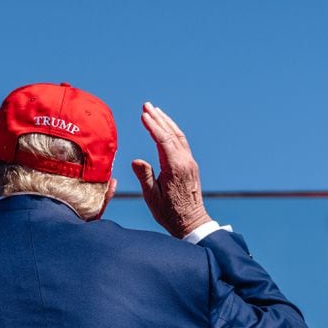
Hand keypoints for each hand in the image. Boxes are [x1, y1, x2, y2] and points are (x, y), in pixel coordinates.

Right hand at [131, 102, 211, 237]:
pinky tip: (166, 128)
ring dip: (167, 122)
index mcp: (175, 168)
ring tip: (155, 110)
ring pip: (179, 136)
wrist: (192, 223)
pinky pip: (182, 143)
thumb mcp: (152, 197)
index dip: (152, 126)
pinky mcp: (191, 165)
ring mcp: (190, 163)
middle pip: (171, 133)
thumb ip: (145, 176)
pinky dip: (172, 131)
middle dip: (158, 118)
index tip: (143, 114)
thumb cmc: (169, 213)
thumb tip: (136, 160)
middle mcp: (185, 162)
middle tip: (147, 105)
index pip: (163, 140)